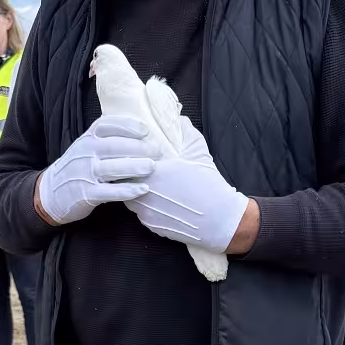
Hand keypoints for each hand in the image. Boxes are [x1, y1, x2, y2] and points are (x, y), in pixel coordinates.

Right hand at [35, 117, 153, 225]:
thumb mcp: (87, 147)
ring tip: (152, 167)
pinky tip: (143, 189)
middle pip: (114, 146)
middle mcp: (85, 153)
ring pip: (113, 168)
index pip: (107, 125)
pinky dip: (127, 191)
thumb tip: (141, 131)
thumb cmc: (78, 168)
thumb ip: (107, 139)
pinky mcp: (86, 194)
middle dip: (139, 148)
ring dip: (135, 167)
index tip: (146, 130)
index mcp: (87, 138)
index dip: (128, 126)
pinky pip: (109, 192)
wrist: (51, 193)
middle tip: (158, 152)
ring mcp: (85, 173)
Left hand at [132, 125, 249, 251]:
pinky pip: (140, 212)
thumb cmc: (209, 184)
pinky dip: (146, 206)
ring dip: (135, 190)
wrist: (219, 219)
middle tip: (141, 169)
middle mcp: (145, 191)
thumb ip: (183, 131)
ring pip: (129, 197)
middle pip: (124, 179)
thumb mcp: (198, 150)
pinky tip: (159, 202)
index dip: (130, 156)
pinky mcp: (150, 225)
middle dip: (130, 173)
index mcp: (153, 170)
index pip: (127, 160)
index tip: (137, 154)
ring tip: (150, 186)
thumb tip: (176, 118)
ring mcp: (145, 211)